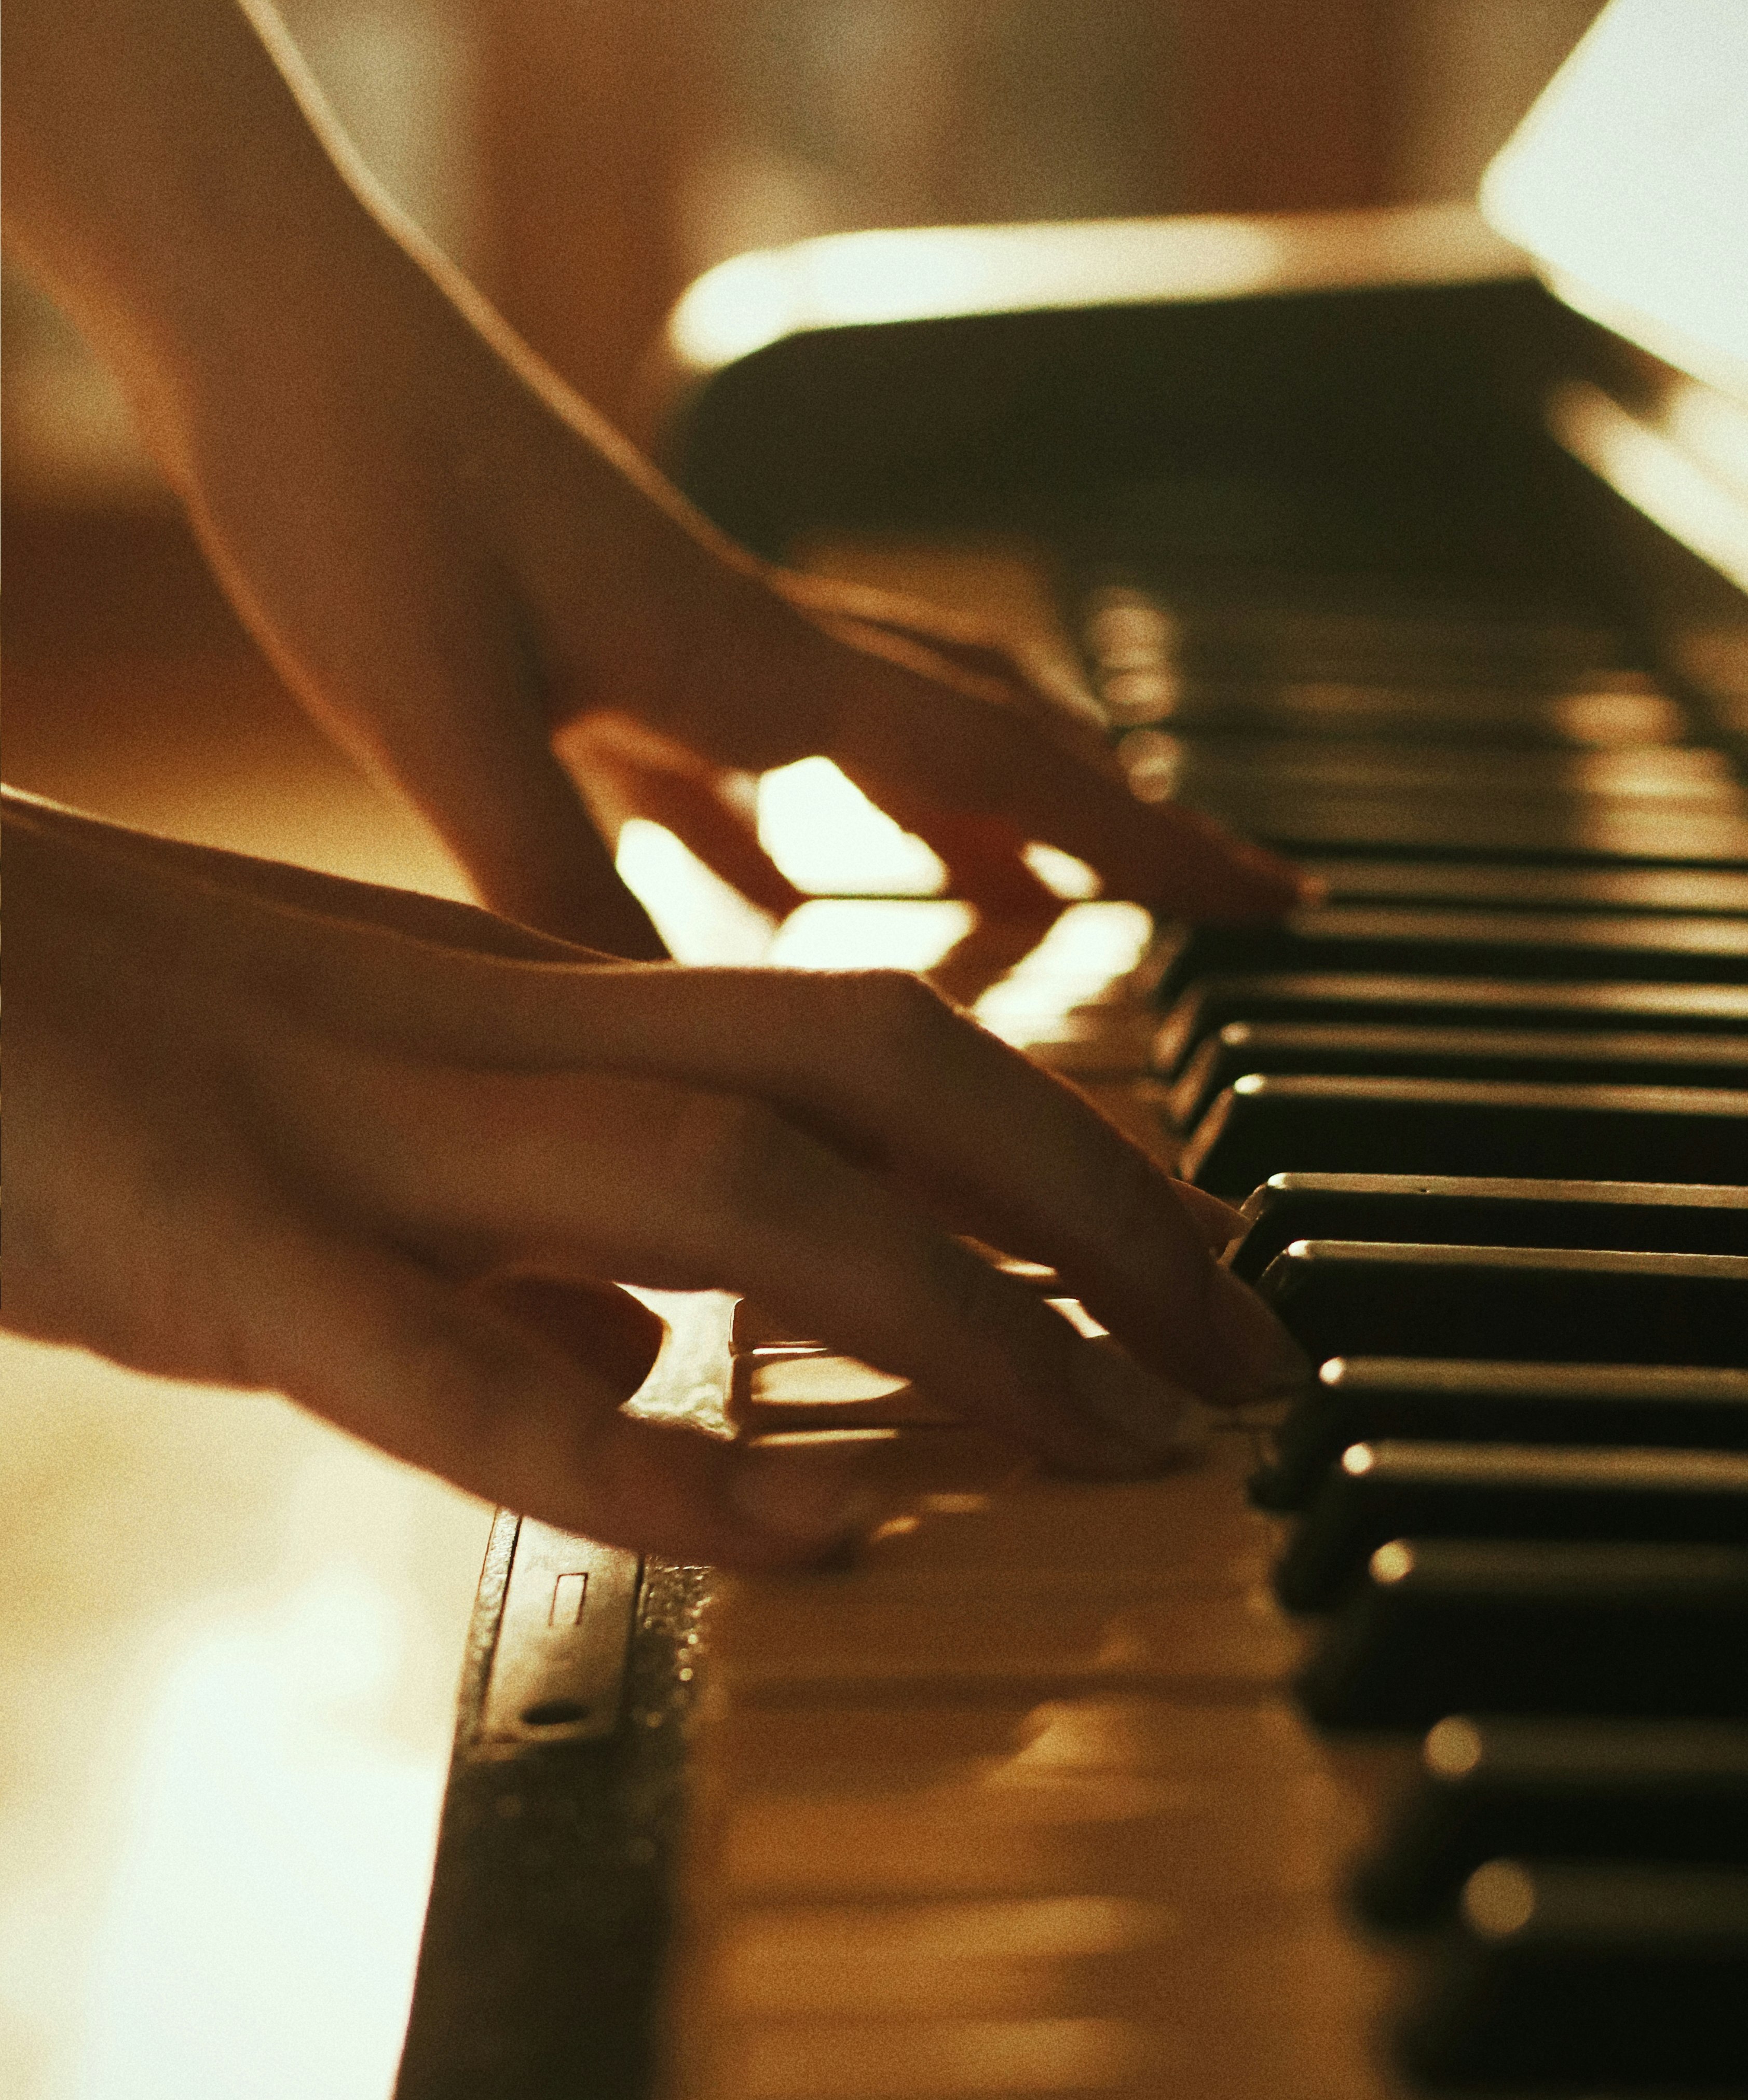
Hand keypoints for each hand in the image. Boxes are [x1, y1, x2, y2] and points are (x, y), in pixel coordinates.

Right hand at [6, 792, 1304, 1565]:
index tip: (1189, 1275)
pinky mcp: (214, 1259)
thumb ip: (505, 1234)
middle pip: (875, 1065)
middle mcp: (480, 1038)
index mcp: (507, 1001)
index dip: (1064, 1149)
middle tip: (1247, 1364)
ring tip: (1124, 1444)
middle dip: (1100, 1208)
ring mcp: (354, 1138)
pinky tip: (820, 1536)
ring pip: (732, 1187)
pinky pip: (465, 1370)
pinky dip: (654, 1452)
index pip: (862, 1034)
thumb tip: (655, 1358)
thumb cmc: (64, 1054)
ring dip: (961, 1323)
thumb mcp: (333, 1133)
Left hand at [154, 219, 1305, 956]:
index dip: (1152, 848)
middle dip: (1113, 824)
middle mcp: (751, 645)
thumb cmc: (348, 486)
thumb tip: (676, 1050)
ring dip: (976, 819)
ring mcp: (684, 639)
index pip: (1006, 763)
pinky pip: (738, 757)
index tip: (1283, 906)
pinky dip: (791, 831)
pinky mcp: (599, 643)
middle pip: (987, 735)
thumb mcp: (443, 715)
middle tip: (1212, 901)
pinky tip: (773, 896)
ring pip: (883, 736)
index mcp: (753, 664)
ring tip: (1036, 904)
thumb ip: (558, 882)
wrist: (261, 322)